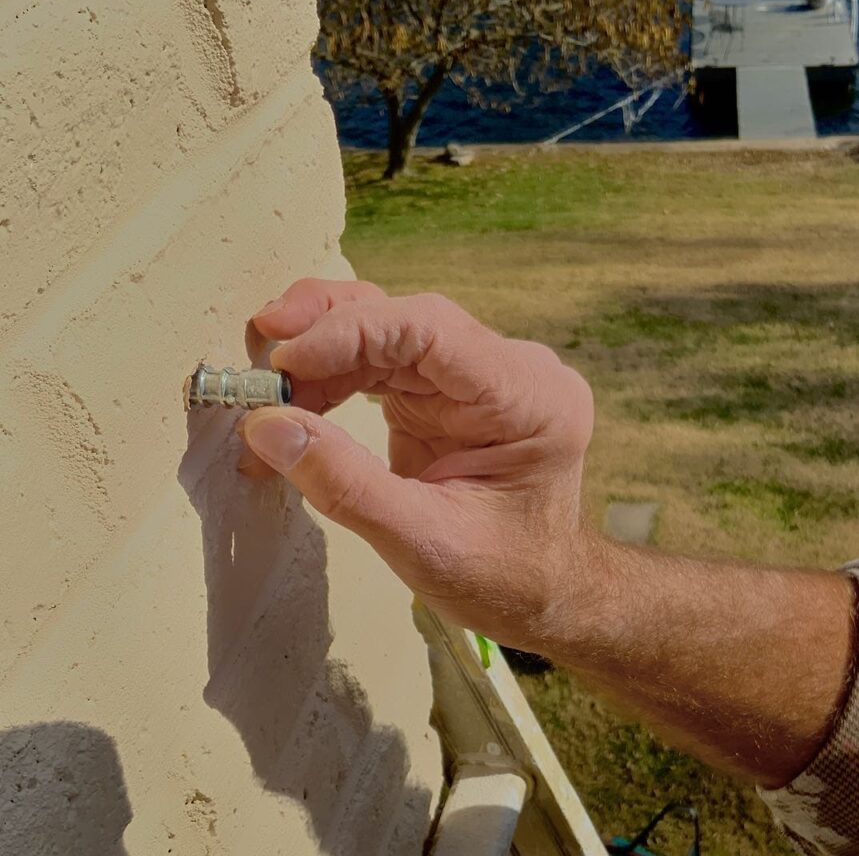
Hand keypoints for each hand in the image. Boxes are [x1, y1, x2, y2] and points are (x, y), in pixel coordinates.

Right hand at [241, 278, 594, 650]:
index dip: (351, 332)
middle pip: (405, 319)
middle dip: (325, 330)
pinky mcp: (449, 392)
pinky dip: (332, 379)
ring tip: (264, 387)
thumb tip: (267, 425)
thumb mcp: (422, 543)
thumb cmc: (503, 578)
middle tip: (259, 348)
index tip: (285, 359)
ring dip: (320, 354)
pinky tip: (293, 405)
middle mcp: (510, 372)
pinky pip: (383, 364)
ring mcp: (479, 378)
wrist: (540, 596)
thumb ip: (344, 484)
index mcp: (529, 397)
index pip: (431, 329)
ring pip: (388, 333)